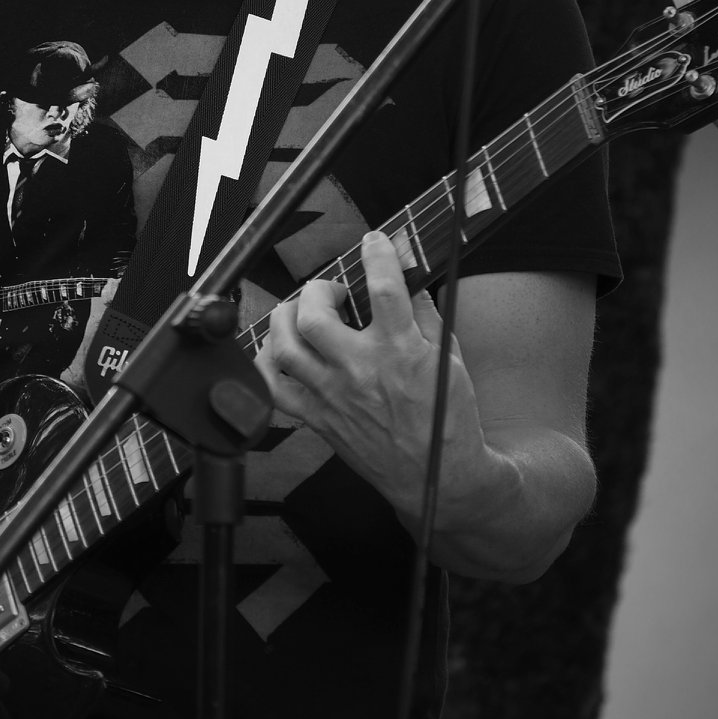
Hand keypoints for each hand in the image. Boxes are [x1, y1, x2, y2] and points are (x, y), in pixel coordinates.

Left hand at [254, 229, 488, 522]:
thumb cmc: (447, 420)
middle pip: (314, 315)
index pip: (383, 288)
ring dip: (287, 318)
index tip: (374, 241)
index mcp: (400, 352)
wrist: (437, 477)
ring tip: (304, 313)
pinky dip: (267, 363)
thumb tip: (407, 281)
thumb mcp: (450, 359)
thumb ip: (425, 316)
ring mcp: (333, 396)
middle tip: (334, 291)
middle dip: (318, 289)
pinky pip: (274, 388)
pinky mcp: (319, 419)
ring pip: (284, 347)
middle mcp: (360, 371)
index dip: (376, 253)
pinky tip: (280, 350)